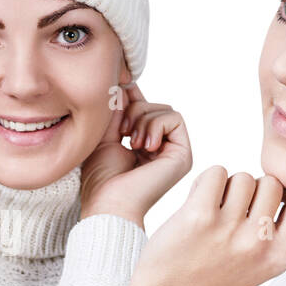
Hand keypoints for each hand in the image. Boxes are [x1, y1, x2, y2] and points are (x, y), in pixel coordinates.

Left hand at [79, 82, 192, 227]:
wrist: (108, 204)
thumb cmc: (101, 179)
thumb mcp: (104, 134)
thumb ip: (116, 109)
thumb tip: (125, 82)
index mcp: (143, 145)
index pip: (143, 108)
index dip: (131, 98)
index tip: (117, 97)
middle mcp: (162, 148)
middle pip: (155, 105)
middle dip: (135, 110)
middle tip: (122, 133)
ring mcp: (174, 152)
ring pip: (165, 109)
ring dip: (142, 119)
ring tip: (131, 142)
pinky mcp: (183, 155)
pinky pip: (174, 118)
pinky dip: (155, 125)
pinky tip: (143, 146)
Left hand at [118, 168, 285, 285]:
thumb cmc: (212, 279)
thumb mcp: (261, 266)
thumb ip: (279, 231)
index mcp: (281, 256)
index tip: (268, 204)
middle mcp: (259, 243)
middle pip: (271, 182)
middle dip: (253, 191)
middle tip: (233, 213)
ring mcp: (229, 228)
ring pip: (242, 177)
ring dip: (227, 188)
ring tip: (214, 213)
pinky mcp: (198, 216)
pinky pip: (216, 173)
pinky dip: (205, 182)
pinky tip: (197, 204)